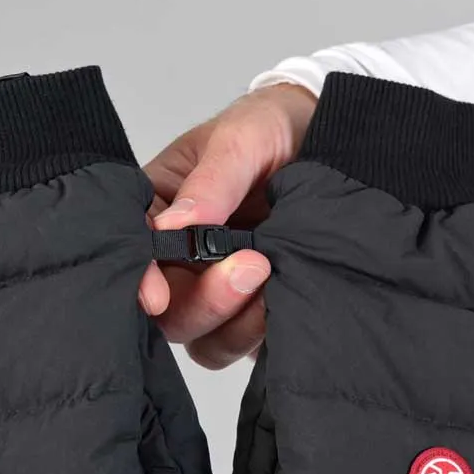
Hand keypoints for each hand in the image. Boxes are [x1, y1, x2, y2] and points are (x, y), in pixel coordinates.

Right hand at [141, 83, 316, 368]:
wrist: (340, 143)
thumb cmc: (276, 129)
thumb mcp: (244, 135)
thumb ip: (213, 180)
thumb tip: (175, 227)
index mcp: (159, 211)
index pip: (133, 254)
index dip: (139, 280)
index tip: (157, 295)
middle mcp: (180, 260)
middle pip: (166, 312)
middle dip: (203, 301)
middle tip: (253, 265)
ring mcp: (215, 291)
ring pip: (202, 338)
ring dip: (234, 322)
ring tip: (275, 276)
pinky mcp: (251, 315)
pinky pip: (240, 345)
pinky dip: (258, 334)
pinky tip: (286, 298)